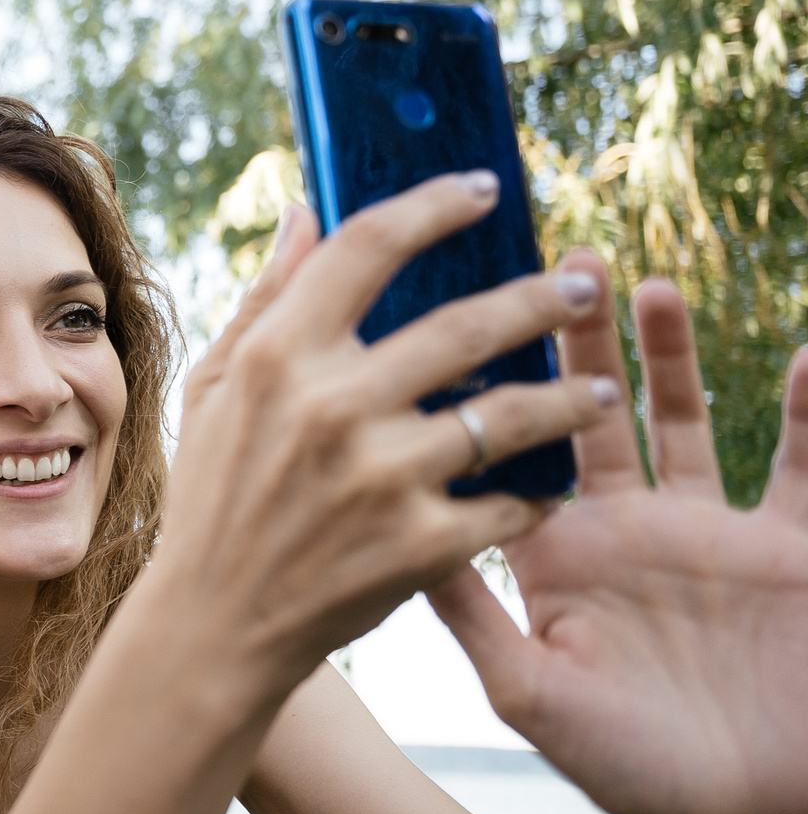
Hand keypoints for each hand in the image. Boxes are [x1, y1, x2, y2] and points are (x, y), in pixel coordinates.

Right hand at [150, 179, 615, 691]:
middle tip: (582, 292)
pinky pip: (508, 504)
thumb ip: (267, 299)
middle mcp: (332, 408)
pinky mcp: (419, 544)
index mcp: (277, 357)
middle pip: (468, 324)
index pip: (368, 248)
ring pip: (511, 413)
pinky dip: (535, 496)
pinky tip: (550, 488)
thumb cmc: (215, 496)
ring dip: (570, 396)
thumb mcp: (215, 389)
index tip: (482, 188)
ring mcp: (381, 478)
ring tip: (598, 392)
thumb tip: (309, 212)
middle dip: (542, 300)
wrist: (215, 624)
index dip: (432, 206)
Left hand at [431, 256, 807, 813]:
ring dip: (669, 352)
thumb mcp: (530, 693)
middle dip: (576, 337)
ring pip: (685, 417)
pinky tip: (806, 351)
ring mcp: (710, 531)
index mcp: (556, 553)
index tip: (464, 304)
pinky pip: (805, 462)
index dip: (491, 384)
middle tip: (560, 259)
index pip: (512, 449)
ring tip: (647, 285)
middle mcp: (626, 528)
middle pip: (592, 409)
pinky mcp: (794, 547)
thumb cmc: (626, 771)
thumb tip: (391, 538)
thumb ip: (469, 614)